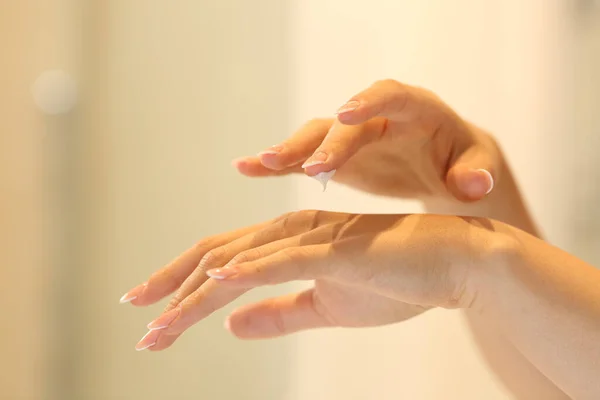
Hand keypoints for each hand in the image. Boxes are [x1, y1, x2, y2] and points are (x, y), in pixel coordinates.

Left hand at [120, 211, 513, 350]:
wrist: (455, 265)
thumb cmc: (397, 282)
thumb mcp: (326, 307)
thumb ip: (278, 313)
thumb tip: (229, 323)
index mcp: (290, 242)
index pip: (223, 264)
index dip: (183, 291)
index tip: (154, 324)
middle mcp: (293, 233)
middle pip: (217, 255)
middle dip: (171, 286)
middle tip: (134, 312)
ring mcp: (316, 238)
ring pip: (242, 260)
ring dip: (197, 291)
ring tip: (160, 324)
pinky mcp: (342, 248)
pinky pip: (289, 257)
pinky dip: (253, 268)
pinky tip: (221, 281)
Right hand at [234, 79, 499, 201]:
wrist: (445, 166)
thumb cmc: (464, 162)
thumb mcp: (478, 165)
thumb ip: (477, 172)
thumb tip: (473, 183)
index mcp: (415, 110)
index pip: (390, 95)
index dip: (367, 102)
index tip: (345, 114)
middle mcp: (376, 117)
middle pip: (343, 123)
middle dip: (325, 143)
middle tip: (306, 167)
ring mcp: (352, 136)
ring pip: (314, 137)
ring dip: (289, 151)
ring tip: (258, 164)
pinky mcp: (336, 156)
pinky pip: (303, 158)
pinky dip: (277, 164)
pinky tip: (247, 168)